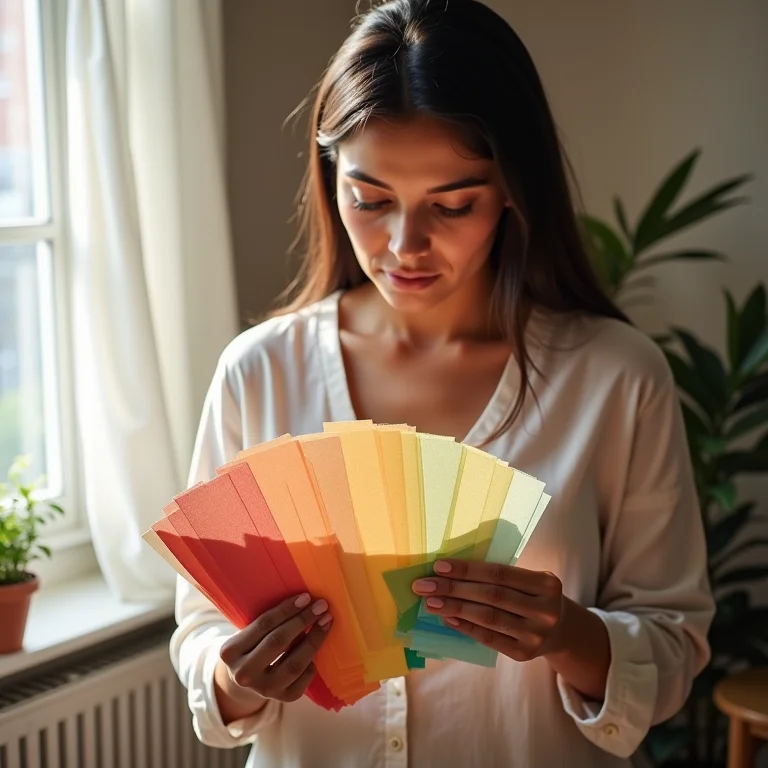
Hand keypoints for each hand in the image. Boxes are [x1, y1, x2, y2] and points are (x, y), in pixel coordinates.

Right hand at [219, 593, 331, 703]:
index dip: (287, 609)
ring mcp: (263, 690)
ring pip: (294, 663)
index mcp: (230, 651)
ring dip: (313, 640)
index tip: (306, 597)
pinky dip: (312, 663)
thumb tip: (304, 601)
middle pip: (278, 641)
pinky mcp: (282, 698)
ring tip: (325, 623)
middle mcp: (244, 673)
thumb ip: (268, 622)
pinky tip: (315, 651)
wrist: (247, 680)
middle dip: (303, 621)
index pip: (263, 624)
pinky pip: (303, 678)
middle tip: (321, 606)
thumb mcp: (249, 634)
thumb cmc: (253, 646)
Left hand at [412, 559, 565, 661]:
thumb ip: (499, 576)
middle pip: (491, 596)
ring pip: (488, 618)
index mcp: (547, 583)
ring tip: (430, 602)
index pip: (499, 573)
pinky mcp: (525, 654)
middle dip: (453, 589)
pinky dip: (466, 627)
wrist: (561, 630)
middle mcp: (545, 610)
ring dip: (454, 608)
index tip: (439, 566)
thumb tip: (449, 572)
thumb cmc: (532, 596)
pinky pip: (489, 639)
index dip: (468, 570)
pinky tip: (448, 619)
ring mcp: (536, 635)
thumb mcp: (529, 581)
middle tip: (424, 585)